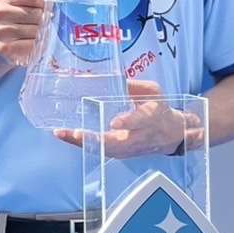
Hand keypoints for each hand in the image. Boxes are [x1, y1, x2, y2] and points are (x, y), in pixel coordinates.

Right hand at [0, 0, 44, 68]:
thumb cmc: (11, 19)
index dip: (47, 2)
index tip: (49, 6)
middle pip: (38, 14)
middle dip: (46, 19)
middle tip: (47, 22)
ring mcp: (0, 31)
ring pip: (37, 31)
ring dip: (43, 33)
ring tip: (40, 33)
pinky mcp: (5, 48)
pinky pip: (32, 46)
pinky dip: (38, 46)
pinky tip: (36, 43)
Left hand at [52, 80, 199, 157]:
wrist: (170, 135)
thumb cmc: (159, 110)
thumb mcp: (154, 92)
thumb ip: (135, 86)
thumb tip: (117, 79)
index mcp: (150, 118)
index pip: (138, 121)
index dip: (127, 122)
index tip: (114, 123)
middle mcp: (138, 137)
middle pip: (116, 142)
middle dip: (93, 139)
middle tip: (74, 132)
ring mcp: (129, 149)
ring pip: (104, 149)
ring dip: (82, 143)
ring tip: (62, 134)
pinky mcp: (120, 153)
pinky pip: (100, 150)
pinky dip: (84, 145)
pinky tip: (68, 137)